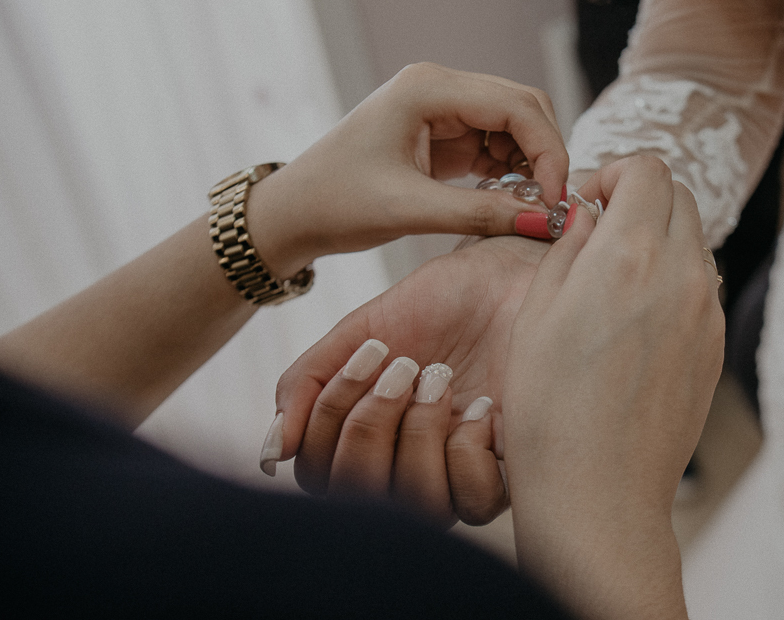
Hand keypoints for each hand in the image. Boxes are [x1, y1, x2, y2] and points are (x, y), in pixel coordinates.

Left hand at [247, 63, 568, 276]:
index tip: (556, 197)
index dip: (548, 149)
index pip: (515, 105)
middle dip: (545, 153)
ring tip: (531, 207)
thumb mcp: (410, 210)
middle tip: (553, 204)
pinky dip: (512, 171)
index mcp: (428, 87)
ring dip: (530, 163)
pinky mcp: (443, 135)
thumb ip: (482, 214)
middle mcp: (439, 87)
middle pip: (522, 107)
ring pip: (514, 126)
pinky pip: (496, 145)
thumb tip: (545, 221)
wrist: (293, 214)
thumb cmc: (336, 203)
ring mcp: (442, 109)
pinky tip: (511, 201)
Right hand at [266, 233, 548, 523]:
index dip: (327, 423)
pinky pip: (474, 501)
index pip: (320, 477)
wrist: (508, 274)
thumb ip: (308, 384)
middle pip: (360, 498)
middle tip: (404, 367)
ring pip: (416, 508)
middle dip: (370, 426)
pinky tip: (484, 407)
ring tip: (440, 380)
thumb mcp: (361, 330)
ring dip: (418, 435)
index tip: (369, 353)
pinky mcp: (511, 471)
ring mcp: (458, 472)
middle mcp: (408, 464)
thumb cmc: (440, 301)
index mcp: (368, 437)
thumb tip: (272, 455)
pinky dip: (468, 450)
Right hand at [505, 156, 723, 619]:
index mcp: (632, 255)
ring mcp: (706, 313)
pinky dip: (673, 281)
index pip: (649, 170)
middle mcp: (683, 275)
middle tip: (599, 231)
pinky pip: (701, 287)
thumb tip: (588, 215)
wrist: (599, 491)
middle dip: (640, 199)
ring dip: (658, 239)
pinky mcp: (714, 347)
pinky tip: (633, 321)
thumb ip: (569, 246)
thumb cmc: (552, 408)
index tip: (589, 199)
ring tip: (613, 280)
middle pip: (680, 198)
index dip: (615, 172)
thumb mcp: (538, 310)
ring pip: (693, 242)